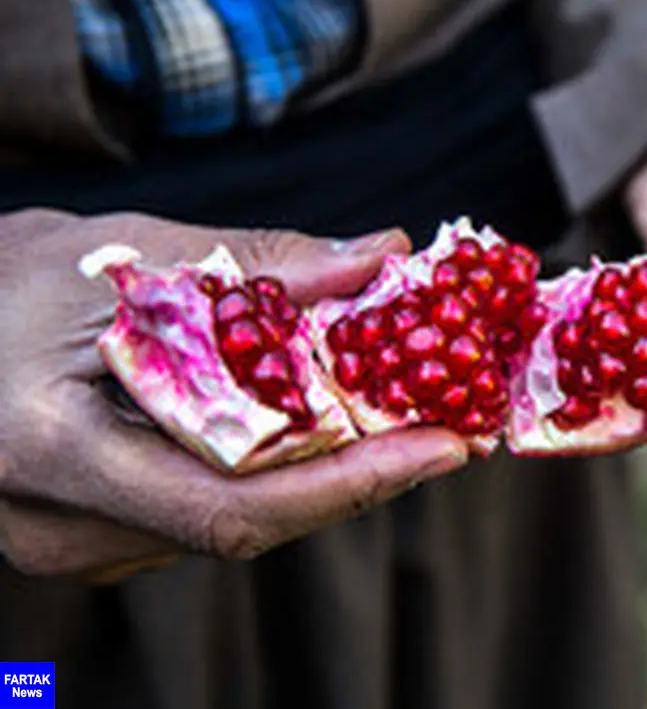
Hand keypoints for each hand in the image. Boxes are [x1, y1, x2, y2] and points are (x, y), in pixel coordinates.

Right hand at [0, 210, 468, 580]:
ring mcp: (78, 544)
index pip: (231, 506)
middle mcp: (64, 529)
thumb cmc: (3, 280)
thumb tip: (382, 259)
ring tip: (408, 416)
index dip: (352, 484)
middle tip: (451, 425)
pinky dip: (280, 470)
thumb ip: (254, 265)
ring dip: (329, 472)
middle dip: (363, 475)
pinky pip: (211, 512)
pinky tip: (330, 426)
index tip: (442, 445)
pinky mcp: (98, 535)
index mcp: (52, 455)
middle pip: (250, 523)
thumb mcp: (125, 254)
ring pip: (237, 523)